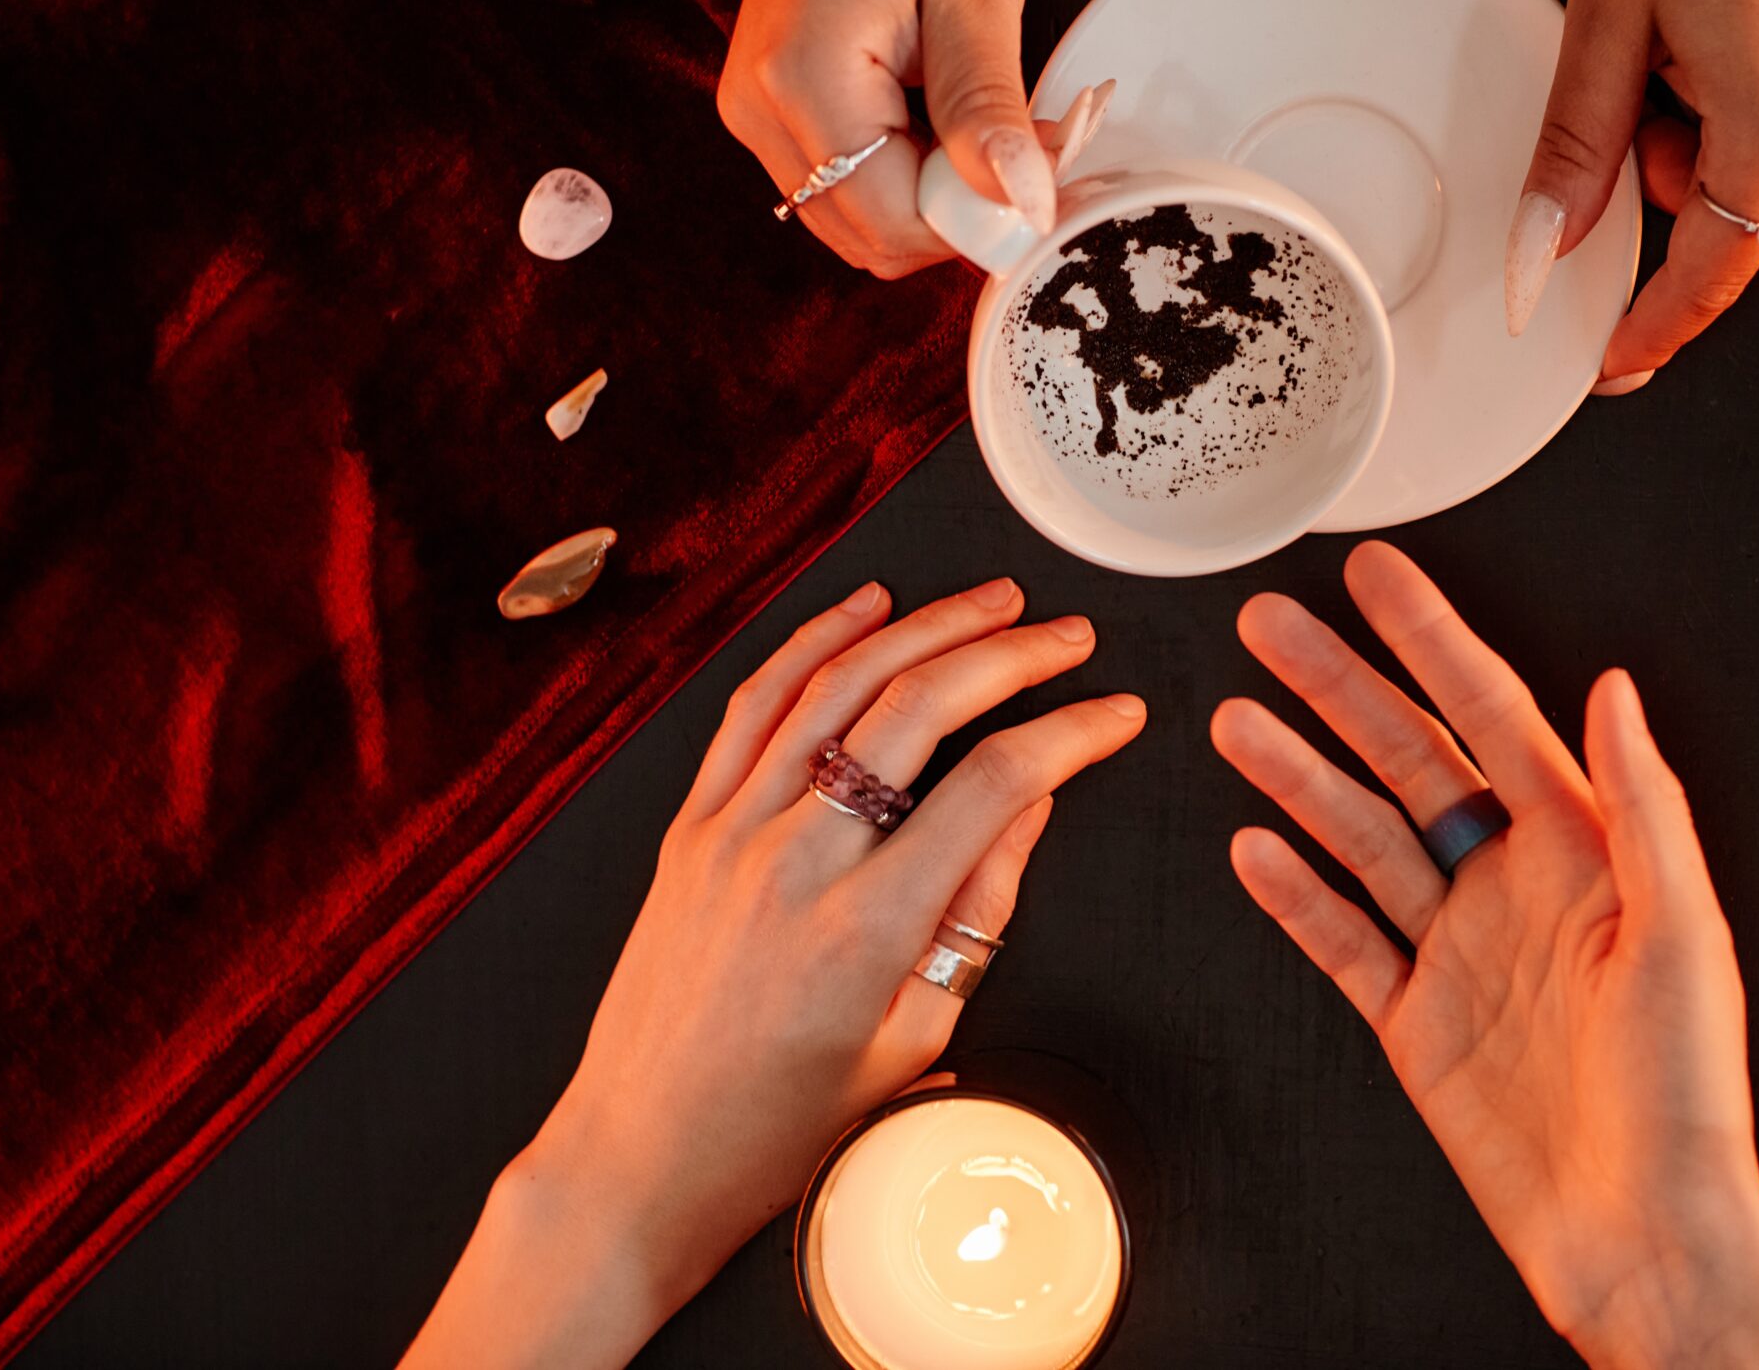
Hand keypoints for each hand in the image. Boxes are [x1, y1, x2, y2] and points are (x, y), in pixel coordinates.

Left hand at [405, 579, 1144, 1368]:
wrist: (642, 1155)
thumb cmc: (776, 1124)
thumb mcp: (911, 1037)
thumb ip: (976, 912)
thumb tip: (1029, 806)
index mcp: (866, 930)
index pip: (994, 787)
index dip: (1072, 733)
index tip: (1116, 714)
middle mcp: (795, 863)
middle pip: (920, 708)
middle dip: (1011, 655)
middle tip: (1068, 636)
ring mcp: (732, 833)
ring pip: (838, 685)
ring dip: (924, 626)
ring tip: (992, 602)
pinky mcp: (690, 826)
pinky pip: (755, 706)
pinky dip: (814, 641)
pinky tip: (865, 607)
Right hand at [719, 0, 1053, 277]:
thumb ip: (988, 109)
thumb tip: (1019, 204)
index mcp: (802, 80)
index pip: (892, 225)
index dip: (977, 223)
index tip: (1040, 179)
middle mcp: (759, 108)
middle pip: (868, 237)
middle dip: (956, 213)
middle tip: (1020, 142)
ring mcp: (756, 110)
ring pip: (856, 219)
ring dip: (932, 196)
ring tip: (981, 117)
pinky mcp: (769, 105)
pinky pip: (842, 181)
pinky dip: (904, 171)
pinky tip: (941, 114)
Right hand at [1214, 542, 1758, 1367]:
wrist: (1642, 1237)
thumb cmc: (1685, 1099)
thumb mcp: (1683, 935)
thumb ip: (1641, 806)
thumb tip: (1613, 692)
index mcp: (1581, 852)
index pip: (1491, 715)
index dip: (1432, 639)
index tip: (1379, 579)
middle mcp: (1514, 888)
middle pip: (1405, 759)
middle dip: (1336, 686)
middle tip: (1272, 626)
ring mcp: (1458, 952)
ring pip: (1360, 837)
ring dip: (1297, 776)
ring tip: (1236, 722)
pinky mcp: (1417, 1022)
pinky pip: (1342, 940)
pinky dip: (1293, 894)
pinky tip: (1252, 848)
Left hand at [1508, 0, 1758, 389]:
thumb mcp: (1608, 26)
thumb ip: (1573, 156)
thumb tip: (1540, 254)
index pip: (1709, 275)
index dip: (1653, 326)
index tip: (1620, 361)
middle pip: (1745, 214)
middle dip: (1687, 168)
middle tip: (1668, 71)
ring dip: (1746, 135)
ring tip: (1726, 34)